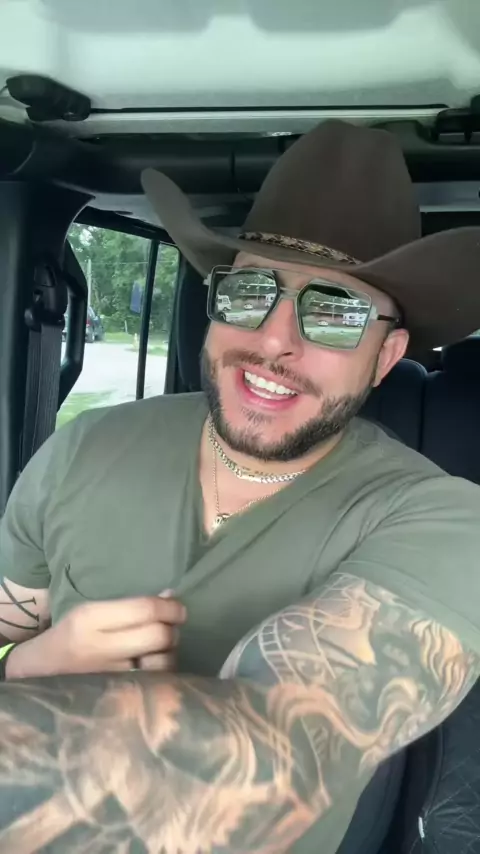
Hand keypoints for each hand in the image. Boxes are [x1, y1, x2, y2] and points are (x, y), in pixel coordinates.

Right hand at [6, 594, 186, 678]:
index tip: (179, 609)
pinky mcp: (115, 696)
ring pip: (160, 663)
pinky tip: (155, 667)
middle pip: (158, 636)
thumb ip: (130, 606)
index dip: (171, 608)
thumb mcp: (91, 612)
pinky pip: (153, 684)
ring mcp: (107, 676)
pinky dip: (161, 674)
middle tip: (172, 628)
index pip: (145, 609)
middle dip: (173, 630)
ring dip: (170, 654)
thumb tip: (172, 597)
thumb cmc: (70, 637)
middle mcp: (99, 647)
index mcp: (91, 618)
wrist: (36, 673)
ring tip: (162, 649)